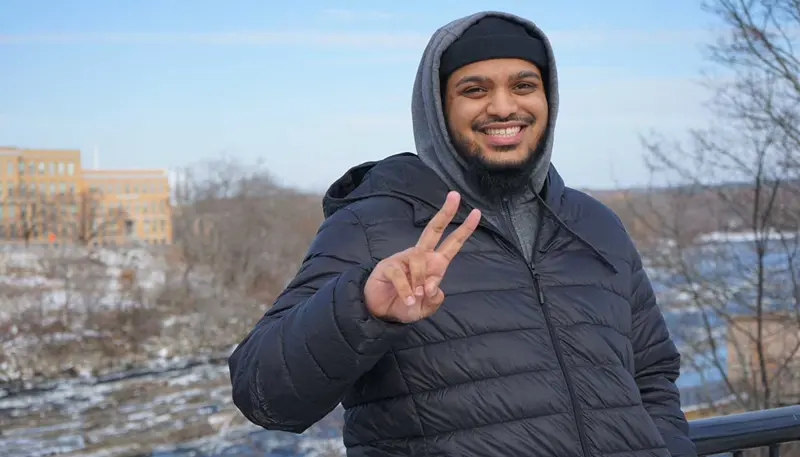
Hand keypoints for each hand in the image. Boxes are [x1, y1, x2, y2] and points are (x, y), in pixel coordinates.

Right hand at [364, 191, 480, 322]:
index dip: (464, 230)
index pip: (452, 243)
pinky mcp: (388, 266)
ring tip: (416, 297)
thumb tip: (433, 287)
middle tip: (455, 196)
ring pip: (418, 260)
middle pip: (434, 230)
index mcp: (434, 264)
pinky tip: (408, 299)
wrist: (382, 312)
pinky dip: (406, 290)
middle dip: (445, 213)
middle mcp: (420, 256)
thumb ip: (434, 299)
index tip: (476, 213)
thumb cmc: (407, 306)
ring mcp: (403, 258)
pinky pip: (401, 275)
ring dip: (420, 280)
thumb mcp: (426, 307)